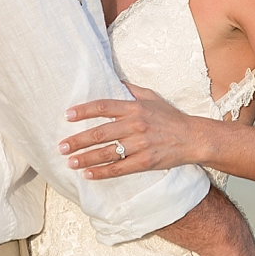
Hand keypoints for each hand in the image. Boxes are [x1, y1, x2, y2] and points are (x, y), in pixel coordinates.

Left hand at [61, 83, 209, 177]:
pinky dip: (102, 172)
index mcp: (134, 108)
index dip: (83, 111)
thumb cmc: (170, 117)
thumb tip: (114, 81)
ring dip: (85, 158)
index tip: (67, 116)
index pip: (103, 107)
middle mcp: (135, 125)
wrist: (192, 137)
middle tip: (62, 146)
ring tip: (70, 161)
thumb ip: (131, 90)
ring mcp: (140, 145)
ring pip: (106, 152)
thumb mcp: (152, 97)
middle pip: (100, 133)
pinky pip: (119, 168)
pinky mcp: (145, 162)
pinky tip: (88, 174)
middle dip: (78, 140)